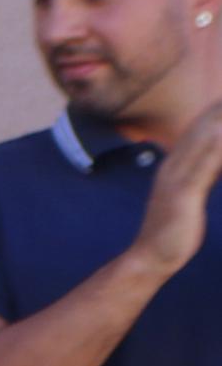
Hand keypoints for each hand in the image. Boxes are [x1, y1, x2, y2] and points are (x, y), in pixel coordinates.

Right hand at [132, 100, 221, 278]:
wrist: (150, 257)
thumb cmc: (172, 231)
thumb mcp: (188, 197)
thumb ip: (200, 175)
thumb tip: (210, 163)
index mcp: (176, 165)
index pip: (201, 128)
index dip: (217, 110)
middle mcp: (174, 165)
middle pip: (203, 127)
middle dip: (220, 108)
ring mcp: (176, 178)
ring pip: (203, 140)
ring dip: (219, 121)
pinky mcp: (182, 193)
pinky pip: (203, 166)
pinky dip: (214, 147)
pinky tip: (221, 133)